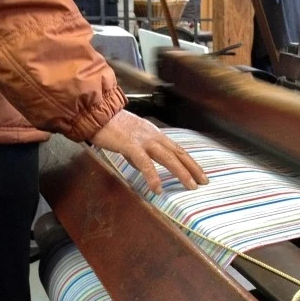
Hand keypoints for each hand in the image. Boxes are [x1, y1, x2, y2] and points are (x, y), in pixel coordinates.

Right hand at [90, 110, 207, 193]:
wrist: (95, 112)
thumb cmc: (110, 127)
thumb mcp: (130, 142)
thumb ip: (138, 155)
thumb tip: (143, 169)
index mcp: (155, 135)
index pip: (178, 150)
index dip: (190, 162)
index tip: (200, 174)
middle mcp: (153, 136)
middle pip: (179, 153)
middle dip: (193, 169)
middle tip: (204, 182)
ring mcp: (143, 140)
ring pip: (168, 157)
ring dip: (181, 173)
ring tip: (190, 186)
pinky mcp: (131, 145)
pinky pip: (145, 163)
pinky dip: (153, 176)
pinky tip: (158, 188)